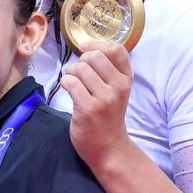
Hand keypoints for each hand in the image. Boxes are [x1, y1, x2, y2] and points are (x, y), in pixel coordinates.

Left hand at [60, 41, 132, 167]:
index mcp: (126, 79)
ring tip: (73, 83)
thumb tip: (87, 45)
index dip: (97, 44)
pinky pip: (70, 83)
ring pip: (80, 69)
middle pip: (93, 56)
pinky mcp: (88, 109)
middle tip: (79, 74)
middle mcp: (118, 87)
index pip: (116, 49)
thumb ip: (108, 69)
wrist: (109, 148)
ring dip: (70, 73)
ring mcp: (104, 99)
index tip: (85, 49)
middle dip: (80, 61)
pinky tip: (68, 90)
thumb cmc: (109, 116)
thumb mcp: (117, 90)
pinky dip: (65, 83)